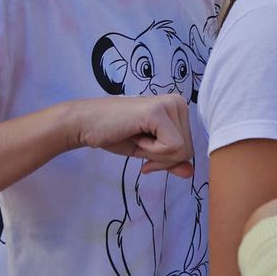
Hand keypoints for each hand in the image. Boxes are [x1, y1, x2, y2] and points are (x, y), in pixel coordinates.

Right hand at [63, 94, 193, 176]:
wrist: (87, 124)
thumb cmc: (116, 134)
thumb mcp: (150, 151)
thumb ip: (171, 160)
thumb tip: (190, 173)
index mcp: (179, 109)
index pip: (189, 149)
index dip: (166, 159)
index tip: (145, 149)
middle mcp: (178, 102)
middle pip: (187, 151)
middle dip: (161, 158)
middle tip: (138, 141)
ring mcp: (169, 105)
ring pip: (181, 150)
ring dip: (154, 153)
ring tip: (136, 136)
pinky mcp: (158, 112)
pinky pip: (171, 147)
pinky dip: (150, 150)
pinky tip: (135, 135)